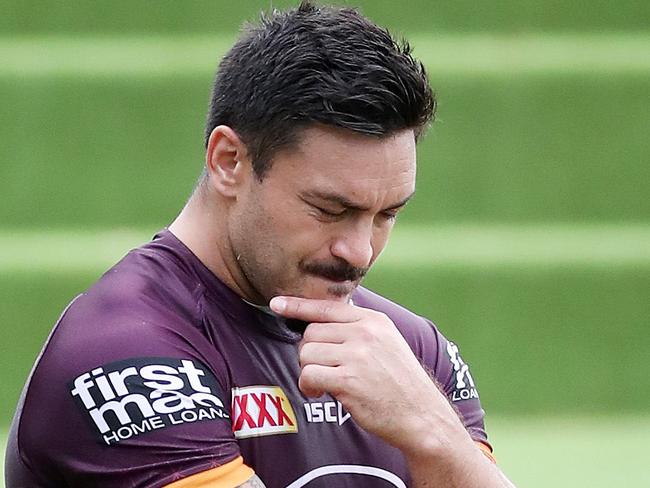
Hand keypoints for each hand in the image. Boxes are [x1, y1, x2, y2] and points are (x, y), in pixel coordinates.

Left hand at [269, 296, 461, 452]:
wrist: (422, 414)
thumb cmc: (400, 382)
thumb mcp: (387, 342)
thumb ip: (358, 329)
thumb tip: (320, 323)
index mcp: (373, 320)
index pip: (327, 307)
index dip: (298, 305)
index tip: (277, 303)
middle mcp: (365, 333)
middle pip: (311, 333)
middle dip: (310, 353)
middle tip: (324, 370)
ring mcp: (357, 355)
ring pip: (306, 354)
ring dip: (308, 371)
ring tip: (325, 383)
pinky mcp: (348, 380)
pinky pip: (308, 375)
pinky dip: (308, 386)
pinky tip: (321, 393)